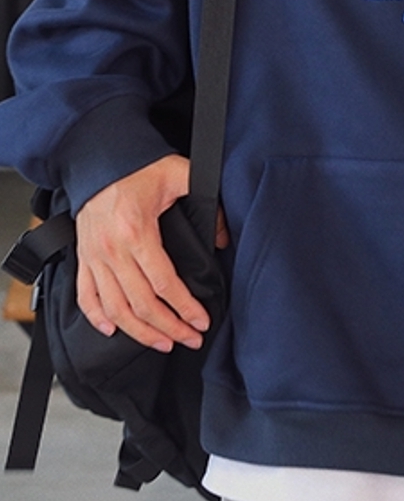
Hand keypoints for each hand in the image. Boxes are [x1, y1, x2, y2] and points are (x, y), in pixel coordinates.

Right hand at [75, 155, 229, 352]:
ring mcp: (94, 257)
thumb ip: (206, 198)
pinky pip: (86, 296)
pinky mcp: (84, 257)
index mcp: (137, 232)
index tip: (201, 322)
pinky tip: (113, 330)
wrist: (98, 158)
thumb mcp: (179, 173)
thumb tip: (222, 236)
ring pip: (114, 309)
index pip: (164, 284)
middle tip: (190, 340)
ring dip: (139, 332)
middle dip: (169, 328)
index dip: (184, 308)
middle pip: (141, 304)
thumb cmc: (138, 166)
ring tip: (162, 343)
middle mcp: (112, 250)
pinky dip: (97, 318)